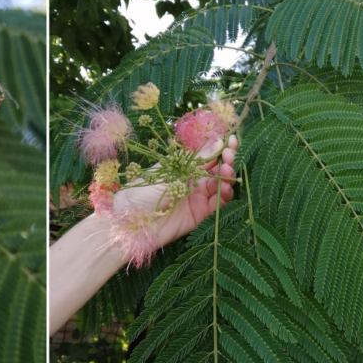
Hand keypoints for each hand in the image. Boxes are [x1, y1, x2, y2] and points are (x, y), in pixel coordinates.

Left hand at [113, 136, 237, 246]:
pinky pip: (218, 206)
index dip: (221, 148)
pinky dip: (224, 197)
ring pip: (220, 187)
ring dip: (227, 178)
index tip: (232, 140)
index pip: (207, 156)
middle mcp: (192, 182)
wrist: (130, 222)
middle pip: (217, 170)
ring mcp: (197, 199)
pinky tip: (225, 188)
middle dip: (227, 161)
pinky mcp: (200, 216)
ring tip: (227, 171)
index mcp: (182, 168)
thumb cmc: (142, 192)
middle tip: (231, 156)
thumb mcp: (168, 172)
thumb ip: (194, 160)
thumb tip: (217, 141)